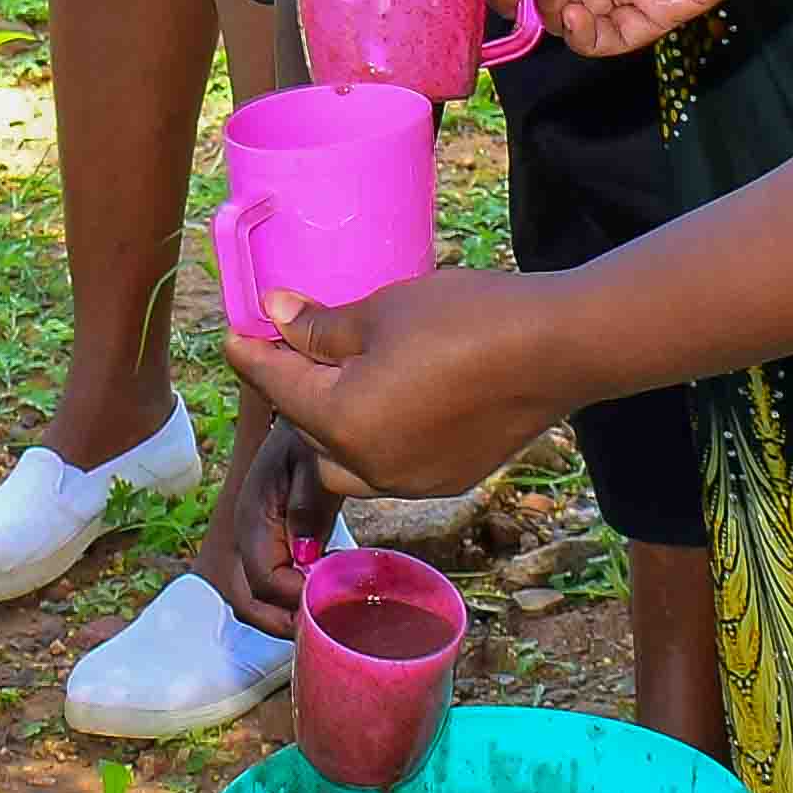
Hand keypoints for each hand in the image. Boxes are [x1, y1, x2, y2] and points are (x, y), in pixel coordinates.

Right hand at [189, 416, 343, 637]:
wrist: (300, 411)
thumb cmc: (308, 435)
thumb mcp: (312, 461)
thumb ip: (307, 506)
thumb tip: (304, 557)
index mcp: (253, 518)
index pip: (264, 580)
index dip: (296, 597)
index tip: (332, 594)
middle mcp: (246, 536)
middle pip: (249, 601)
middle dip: (284, 619)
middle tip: (325, 620)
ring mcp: (254, 541)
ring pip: (255, 600)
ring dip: (286, 613)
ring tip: (324, 609)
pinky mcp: (268, 542)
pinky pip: (269, 585)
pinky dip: (290, 600)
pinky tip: (323, 589)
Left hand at [224, 269, 569, 505]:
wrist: (557, 350)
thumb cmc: (468, 319)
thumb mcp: (383, 310)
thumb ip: (321, 326)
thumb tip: (275, 314)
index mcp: (343, 420)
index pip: (277, 387)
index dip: (251, 355)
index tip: (234, 333)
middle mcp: (368, 466)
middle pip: (305, 432)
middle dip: (294, 391)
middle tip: (295, 345)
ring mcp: (409, 482)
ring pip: (343, 461)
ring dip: (332, 425)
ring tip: (344, 378)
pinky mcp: (444, 481)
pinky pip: (386, 468)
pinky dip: (374, 439)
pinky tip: (393, 401)